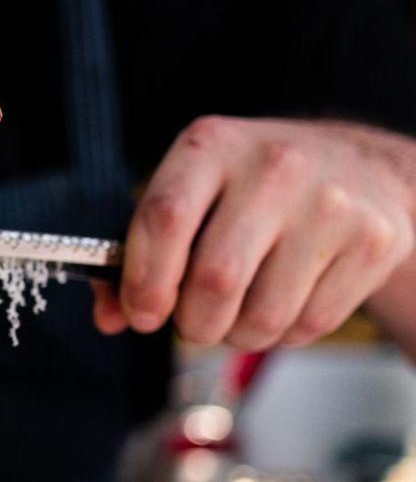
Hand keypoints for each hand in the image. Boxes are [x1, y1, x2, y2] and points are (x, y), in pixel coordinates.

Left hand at [92, 116, 415, 347]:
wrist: (361, 167)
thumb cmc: (253, 190)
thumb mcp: (192, 195)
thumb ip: (140, 254)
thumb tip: (110, 317)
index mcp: (212, 146)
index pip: (163, 220)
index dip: (144, 283)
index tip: (142, 314)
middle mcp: (274, 166)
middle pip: (214, 280)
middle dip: (193, 324)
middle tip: (194, 324)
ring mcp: (329, 203)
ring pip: (263, 316)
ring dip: (238, 336)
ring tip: (239, 314)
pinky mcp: (371, 240)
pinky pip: (309, 324)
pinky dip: (285, 334)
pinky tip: (285, 301)